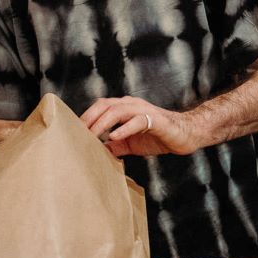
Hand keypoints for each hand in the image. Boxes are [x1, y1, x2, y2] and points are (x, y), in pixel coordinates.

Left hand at [79, 96, 199, 156]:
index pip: (99, 107)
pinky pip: (137, 121)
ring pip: (117, 110)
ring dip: (102, 123)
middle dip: (89, 118)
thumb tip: (97, 153)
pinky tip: (114, 137)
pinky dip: (123, 128)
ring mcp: (143, 110)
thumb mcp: (131, 144)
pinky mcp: (155, 120)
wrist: (185, 136)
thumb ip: (115, 146)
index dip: (85, 117)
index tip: (72, 131)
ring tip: (91, 135)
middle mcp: (131, 104)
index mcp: (124, 108)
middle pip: (104, 105)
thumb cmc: (158, 137)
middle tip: (77, 134)